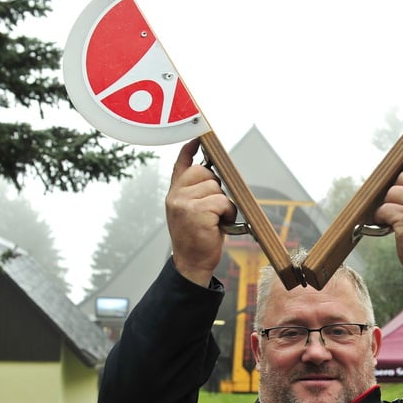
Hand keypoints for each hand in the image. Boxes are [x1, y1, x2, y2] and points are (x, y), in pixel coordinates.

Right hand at [165, 139, 236, 285]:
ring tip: (216, 219)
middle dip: (216, 187)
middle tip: (214, 208)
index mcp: (174, 193)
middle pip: (205, 172)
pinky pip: (222, 202)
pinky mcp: (196, 212)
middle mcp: (175, 196)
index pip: (181, 165)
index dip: (190, 150)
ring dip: (224, 204)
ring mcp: (183, 203)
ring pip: (216, 188)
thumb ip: (195, 192)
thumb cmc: (197, 237)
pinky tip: (219, 225)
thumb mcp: (192, 211)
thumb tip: (212, 171)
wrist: (192, 263)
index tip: (198, 139)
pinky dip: (227, 213)